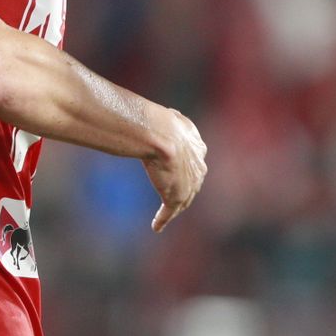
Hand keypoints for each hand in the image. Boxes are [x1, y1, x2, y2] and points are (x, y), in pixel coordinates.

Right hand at [142, 108, 207, 231]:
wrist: (161, 134)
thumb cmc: (155, 120)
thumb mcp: (161, 115)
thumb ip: (156, 118)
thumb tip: (137, 108)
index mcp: (196, 145)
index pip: (194, 159)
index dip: (186, 164)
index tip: (177, 167)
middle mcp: (198, 166)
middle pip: (193, 181)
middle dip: (186, 187)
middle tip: (175, 194)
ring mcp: (189, 183)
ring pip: (184, 198)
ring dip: (176, 206)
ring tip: (167, 214)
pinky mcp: (177, 196)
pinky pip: (170, 212)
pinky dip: (163, 219)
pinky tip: (156, 226)